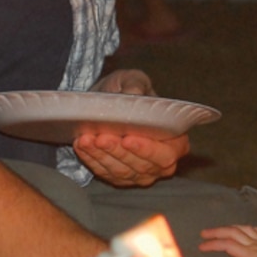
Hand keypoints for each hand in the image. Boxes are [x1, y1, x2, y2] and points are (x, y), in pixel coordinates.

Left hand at [74, 70, 186, 187]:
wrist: (107, 102)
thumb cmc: (127, 91)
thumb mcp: (133, 79)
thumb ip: (136, 84)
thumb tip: (133, 93)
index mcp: (175, 141)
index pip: (166, 153)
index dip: (147, 149)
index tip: (128, 139)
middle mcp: (161, 162)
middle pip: (142, 165)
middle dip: (118, 152)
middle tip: (101, 137)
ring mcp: (140, 173)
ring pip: (121, 171)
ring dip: (102, 156)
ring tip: (87, 139)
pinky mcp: (119, 177)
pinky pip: (104, 172)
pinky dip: (91, 159)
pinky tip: (82, 145)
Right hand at [197, 224, 256, 256]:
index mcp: (249, 254)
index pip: (227, 245)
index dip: (212, 245)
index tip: (201, 247)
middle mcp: (255, 246)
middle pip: (233, 233)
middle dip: (217, 232)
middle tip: (204, 233)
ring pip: (245, 230)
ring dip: (231, 227)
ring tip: (223, 230)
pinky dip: (251, 229)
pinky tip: (250, 230)